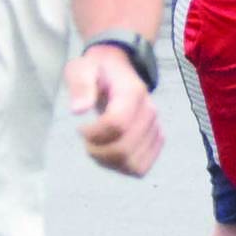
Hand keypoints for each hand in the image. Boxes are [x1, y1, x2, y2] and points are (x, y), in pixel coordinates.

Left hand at [67, 46, 163, 176]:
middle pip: (125, 149)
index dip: (94, 134)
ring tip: (98, 146)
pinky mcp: (156, 139)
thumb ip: (80, 85)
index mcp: (132, 92)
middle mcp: (149, 111)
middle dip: (98, 151)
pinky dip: (121, 166)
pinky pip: (141, 167)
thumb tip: (79, 109)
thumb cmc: (97, 70)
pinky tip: (109, 153)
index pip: (117, 124)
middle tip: (87, 139)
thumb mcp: (81, 68)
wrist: (117, 68)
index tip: (81, 127)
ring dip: (109, 162)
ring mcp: (155, 127)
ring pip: (134, 164)